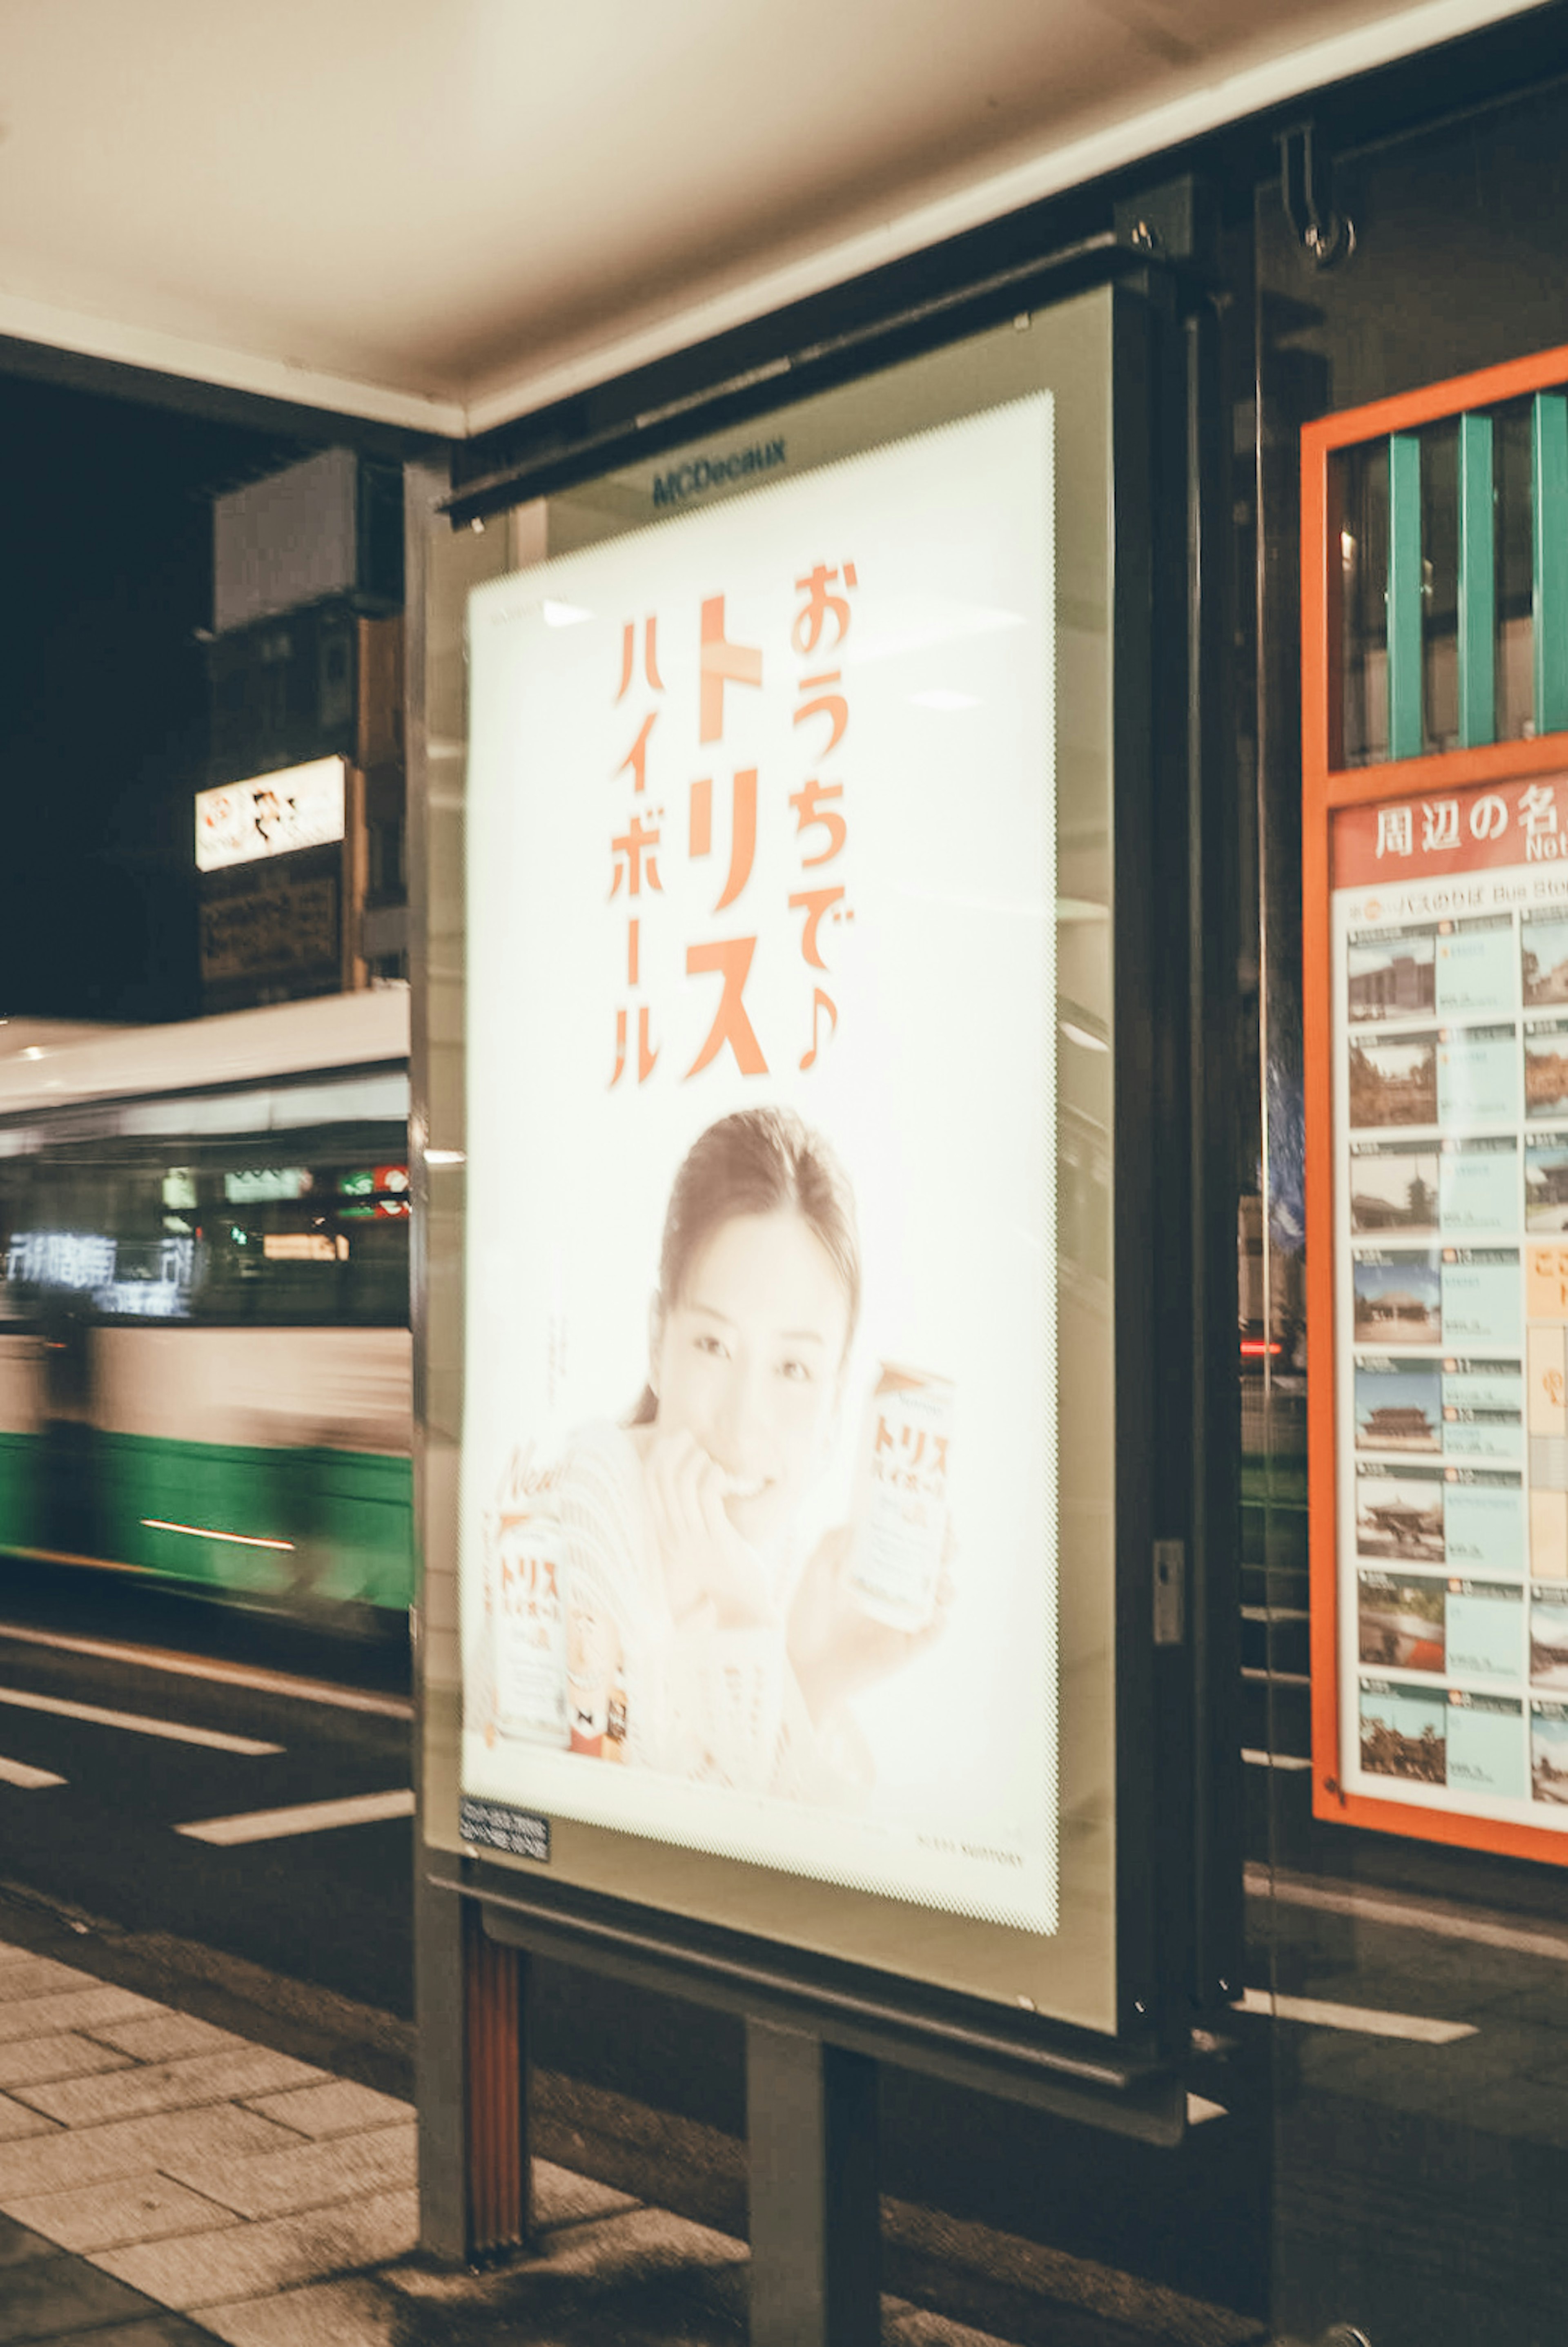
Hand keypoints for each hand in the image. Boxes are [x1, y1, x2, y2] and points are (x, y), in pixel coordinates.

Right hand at [633, 1426, 774, 1630]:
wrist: (743, 1602)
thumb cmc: (724, 1562)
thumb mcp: (697, 1535)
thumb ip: (687, 1509)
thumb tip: (685, 1472)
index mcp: (665, 1531)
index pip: (647, 1483)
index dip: (658, 1454)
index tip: (674, 1439)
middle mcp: (673, 1534)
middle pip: (661, 1477)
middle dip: (675, 1449)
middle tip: (693, 1440)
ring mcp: (693, 1538)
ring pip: (683, 1483)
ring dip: (697, 1461)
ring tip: (711, 1462)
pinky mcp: (717, 1540)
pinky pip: (707, 1495)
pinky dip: (714, 1476)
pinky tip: (724, 1477)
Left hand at [787, 1523, 955, 1724]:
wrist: (803, 1664)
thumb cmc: (807, 1619)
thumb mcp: (814, 1575)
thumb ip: (830, 1546)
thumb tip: (853, 1524)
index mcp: (879, 1570)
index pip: (912, 1544)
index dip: (931, 1529)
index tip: (941, 1514)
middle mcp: (896, 1592)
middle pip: (933, 1567)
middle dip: (947, 1551)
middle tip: (947, 1544)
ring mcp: (903, 1620)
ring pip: (939, 1600)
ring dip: (947, 1586)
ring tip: (940, 1579)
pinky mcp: (905, 1647)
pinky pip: (931, 1635)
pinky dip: (938, 1623)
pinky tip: (935, 1613)